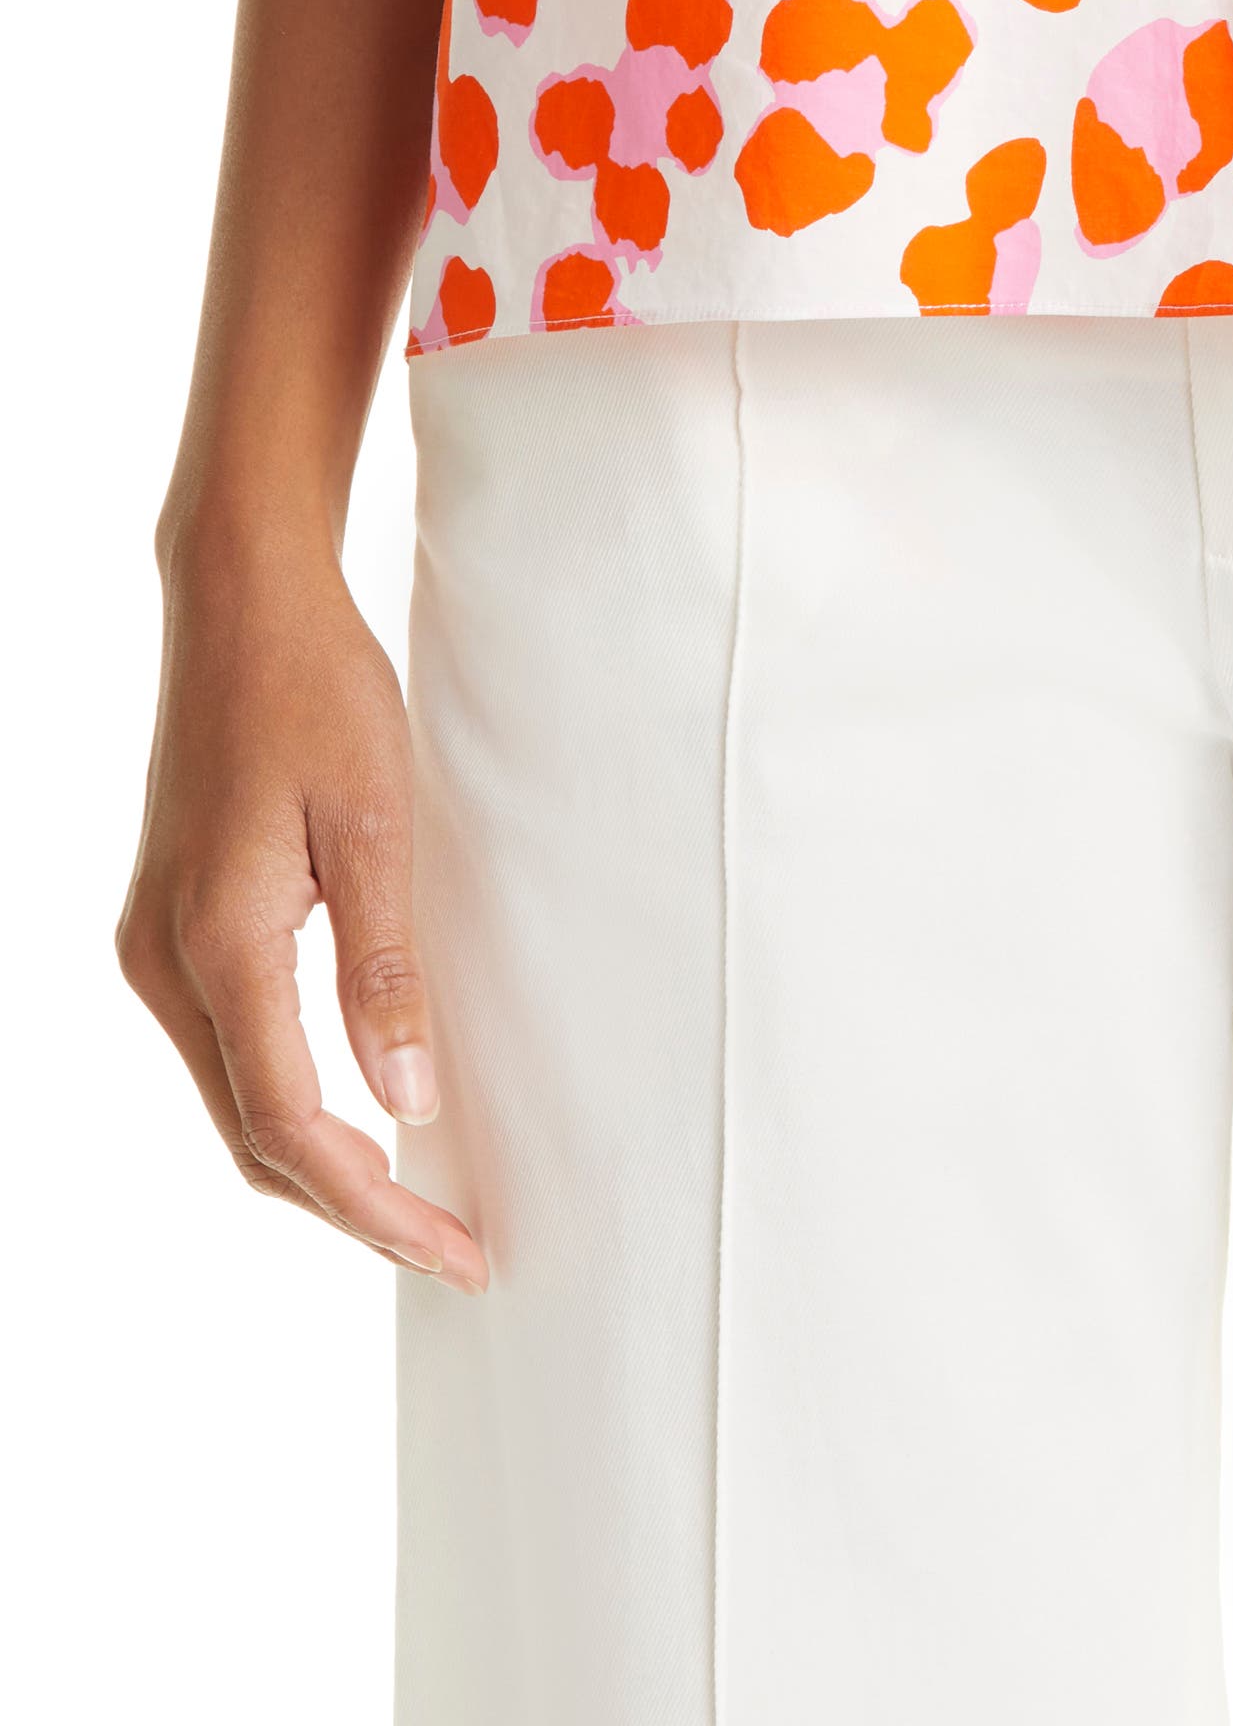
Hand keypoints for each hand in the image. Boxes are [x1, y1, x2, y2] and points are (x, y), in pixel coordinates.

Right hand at [116, 534, 484, 1289]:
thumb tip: (409, 1105)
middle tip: (451, 1249)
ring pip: (235, 1098)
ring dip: (318, 1162)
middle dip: (351, 1206)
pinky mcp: (170, 923)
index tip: (455, 1251)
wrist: (240, 602)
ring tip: (417, 1201)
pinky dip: (288, 1100)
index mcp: (217, 946)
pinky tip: (356, 1112)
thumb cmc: (317, 690)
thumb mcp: (374, 819)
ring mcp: (155, 945)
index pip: (294, 1126)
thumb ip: (385, 967)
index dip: (375, 1206)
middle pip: (253, 1133)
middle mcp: (163, 963)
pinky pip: (228, 1048)